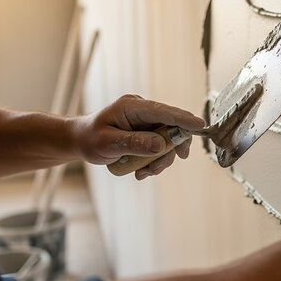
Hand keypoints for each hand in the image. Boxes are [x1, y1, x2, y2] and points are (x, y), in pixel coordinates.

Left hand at [70, 94, 204, 179]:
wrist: (79, 141)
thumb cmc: (89, 139)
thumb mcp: (108, 144)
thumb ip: (134, 143)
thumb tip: (161, 144)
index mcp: (133, 106)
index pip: (164, 112)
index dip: (183, 120)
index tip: (201, 126)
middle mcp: (143, 111)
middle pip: (171, 127)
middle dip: (169, 150)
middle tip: (157, 169)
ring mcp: (145, 121)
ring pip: (167, 140)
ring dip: (159, 160)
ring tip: (143, 173)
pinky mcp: (146, 131)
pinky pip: (159, 146)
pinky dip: (154, 160)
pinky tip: (141, 171)